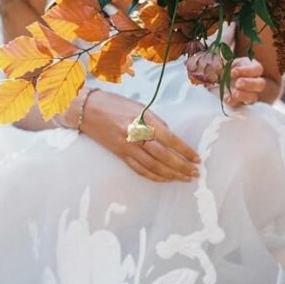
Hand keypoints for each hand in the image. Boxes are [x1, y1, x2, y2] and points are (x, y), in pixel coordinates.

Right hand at [82, 91, 200, 183]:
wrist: (87, 110)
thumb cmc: (116, 104)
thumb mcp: (140, 107)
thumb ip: (156, 122)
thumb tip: (171, 138)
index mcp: (143, 119)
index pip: (170, 138)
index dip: (185, 150)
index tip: (197, 158)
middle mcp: (136, 134)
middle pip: (163, 156)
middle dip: (181, 166)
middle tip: (195, 173)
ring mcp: (127, 147)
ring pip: (153, 166)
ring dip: (171, 174)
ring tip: (184, 178)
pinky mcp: (120, 155)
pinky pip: (140, 169)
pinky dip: (154, 176)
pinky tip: (165, 179)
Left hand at [209, 57, 267, 106]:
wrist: (215, 79)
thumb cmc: (224, 68)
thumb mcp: (224, 63)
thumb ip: (223, 64)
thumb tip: (217, 66)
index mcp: (252, 68)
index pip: (256, 69)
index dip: (246, 71)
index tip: (233, 72)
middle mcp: (254, 82)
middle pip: (260, 84)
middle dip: (249, 84)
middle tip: (238, 83)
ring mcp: (249, 94)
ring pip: (253, 97)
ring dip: (244, 95)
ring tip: (234, 93)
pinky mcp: (240, 103)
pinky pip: (240, 105)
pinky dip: (233, 102)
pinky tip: (227, 99)